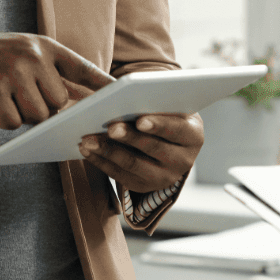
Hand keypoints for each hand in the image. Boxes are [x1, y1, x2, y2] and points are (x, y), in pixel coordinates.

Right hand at [0, 33, 113, 129]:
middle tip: (30, 99)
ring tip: (14, 100)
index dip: (104, 84)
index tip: (122, 96)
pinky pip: (14, 122)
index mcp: (46, 47)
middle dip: (48, 109)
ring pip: (38, 115)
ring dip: (28, 116)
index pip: (82, 68)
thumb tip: (90, 101)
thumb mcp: (31, 53)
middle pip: (58, 102)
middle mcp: (31, 56)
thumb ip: (57, 73)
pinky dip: (8, 120)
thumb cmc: (1, 60)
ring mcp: (11, 73)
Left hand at [78, 111, 203, 193]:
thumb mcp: (169, 105)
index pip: (176, 129)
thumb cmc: (166, 113)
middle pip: (152, 148)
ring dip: (107, 150)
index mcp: (193, 136)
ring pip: (132, 164)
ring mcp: (164, 178)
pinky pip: (119, 175)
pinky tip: (86, 150)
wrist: (169, 141)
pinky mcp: (144, 186)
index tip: (140, 120)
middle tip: (109, 127)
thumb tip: (124, 92)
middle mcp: (183, 161)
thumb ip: (155, 99)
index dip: (158, 124)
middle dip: (128, 137)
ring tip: (88, 138)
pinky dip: (100, 161)